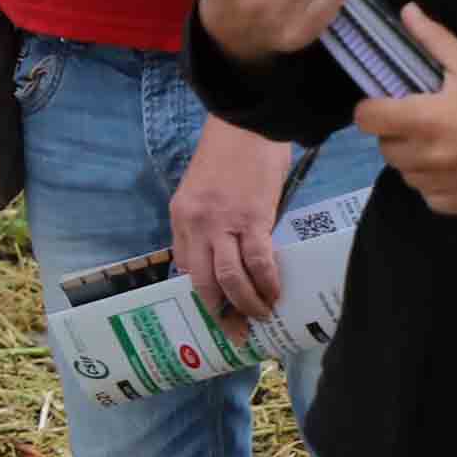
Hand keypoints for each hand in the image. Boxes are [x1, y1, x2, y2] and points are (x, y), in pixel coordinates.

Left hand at [170, 117, 294, 321]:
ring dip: (246, 303)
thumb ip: (201, 223)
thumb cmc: (226, 155)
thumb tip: (213, 257)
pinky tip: (275, 293)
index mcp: (181, 216)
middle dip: (220, 312)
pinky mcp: (254, 218)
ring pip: (229, 277)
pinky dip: (267, 282)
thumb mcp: (198, 189)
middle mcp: (196, 224)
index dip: (203, 293)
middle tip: (236, 332)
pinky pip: (258, 260)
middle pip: (204, 281)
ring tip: (261, 316)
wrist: (246, 125)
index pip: (185, 266)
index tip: (217, 311)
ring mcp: (224, 222)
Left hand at [351, 7, 456, 215]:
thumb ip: (434, 40)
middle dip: (397, 132)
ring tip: (441, 142)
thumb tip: (407, 10)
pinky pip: (428, 194)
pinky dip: (434, 182)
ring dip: (414, 158)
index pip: (367, 118)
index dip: (373, 108)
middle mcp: (425, 156)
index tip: (388, 103)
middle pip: (385, 146)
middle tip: (423, 120)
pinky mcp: (456, 204)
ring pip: (405, 172)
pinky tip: (455, 166)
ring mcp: (440, 184)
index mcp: (423, 119)